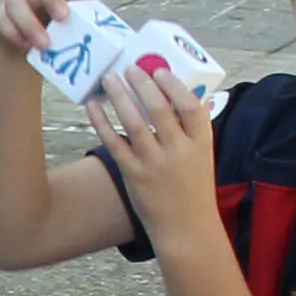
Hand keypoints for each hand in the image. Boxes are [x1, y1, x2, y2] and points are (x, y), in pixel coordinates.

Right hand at [0, 0, 103, 62]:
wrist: (26, 48)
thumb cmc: (61, 34)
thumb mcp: (78, 29)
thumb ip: (91, 32)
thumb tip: (120, 53)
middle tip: (64, 17)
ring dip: (30, 23)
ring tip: (46, 45)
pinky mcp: (0, 16)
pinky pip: (2, 19)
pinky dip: (14, 33)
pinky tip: (26, 48)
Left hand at [85, 55, 219, 241]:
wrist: (186, 228)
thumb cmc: (193, 187)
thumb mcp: (202, 155)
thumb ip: (192, 128)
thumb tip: (182, 93)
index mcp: (201, 143)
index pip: (191, 107)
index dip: (174, 87)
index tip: (160, 71)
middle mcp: (178, 151)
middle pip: (158, 110)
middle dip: (142, 84)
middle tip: (129, 66)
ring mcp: (154, 164)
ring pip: (134, 123)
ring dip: (120, 97)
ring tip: (109, 78)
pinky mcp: (133, 175)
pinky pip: (114, 143)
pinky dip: (102, 122)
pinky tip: (92, 106)